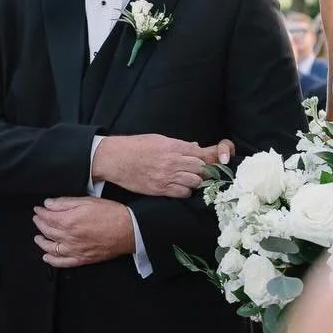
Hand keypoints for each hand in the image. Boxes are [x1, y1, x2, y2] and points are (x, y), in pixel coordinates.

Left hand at [33, 197, 133, 267]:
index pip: (47, 217)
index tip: (38, 209)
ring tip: (38, 237)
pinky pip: (62, 262)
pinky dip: (52, 260)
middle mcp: (69, 237)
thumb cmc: (111, 214)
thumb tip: (49, 204)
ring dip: (41, 241)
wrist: (129, 230)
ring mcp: (75, 250)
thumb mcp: (87, 201)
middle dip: (40, 224)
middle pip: (47, 231)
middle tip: (37, 219)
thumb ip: (65, 203)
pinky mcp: (82, 258)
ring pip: (51, 247)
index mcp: (69, 221)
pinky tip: (47, 256)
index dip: (40, 212)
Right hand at [92, 134, 233, 197]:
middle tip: (205, 172)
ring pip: (195, 182)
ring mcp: (167, 176)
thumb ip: (179, 144)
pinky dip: (186, 191)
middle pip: (202, 169)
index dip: (213, 158)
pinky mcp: (160, 189)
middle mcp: (173, 161)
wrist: (115, 158)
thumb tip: (195, 147)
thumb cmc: (135, 146)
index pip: (203, 154)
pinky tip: (181, 187)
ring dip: (196, 181)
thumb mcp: (158, 139)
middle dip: (206, 171)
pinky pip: (183, 193)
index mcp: (174, 146)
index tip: (218, 161)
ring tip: (192, 180)